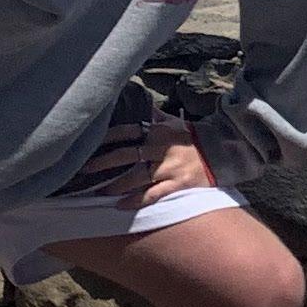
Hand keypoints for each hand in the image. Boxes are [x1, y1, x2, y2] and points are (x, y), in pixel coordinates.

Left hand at [80, 105, 214, 207]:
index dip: (106, 137)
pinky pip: (152, 194)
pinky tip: (121, 205)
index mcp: (158, 131)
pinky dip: (135, 201)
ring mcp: (169, 167)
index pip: (127, 131)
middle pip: (126, 155)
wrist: (222, 152)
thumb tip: (135, 101)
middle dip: (103, 163)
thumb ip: (153, 116)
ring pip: (136, 177)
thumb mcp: (173, 123)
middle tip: (84, 171)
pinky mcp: (177, 184)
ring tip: (100, 191)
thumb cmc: (192, 138)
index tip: (88, 143)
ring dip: (116, 185)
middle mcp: (161, 148)